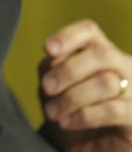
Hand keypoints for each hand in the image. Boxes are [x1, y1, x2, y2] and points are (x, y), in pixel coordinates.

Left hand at [39, 20, 131, 150]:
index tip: (48, 50)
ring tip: (53, 113)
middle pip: (100, 54)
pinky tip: (67, 122)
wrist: (86, 149)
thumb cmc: (70, 113)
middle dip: (68, 71)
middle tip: (46, 89)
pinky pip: (114, 109)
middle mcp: (124, 68)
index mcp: (102, 54)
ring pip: (106, 82)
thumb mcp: (55, 87)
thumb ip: (54, 67)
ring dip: (72, 98)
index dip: (68, 36)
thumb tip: (54, 57)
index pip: (89, 31)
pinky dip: (85, 115)